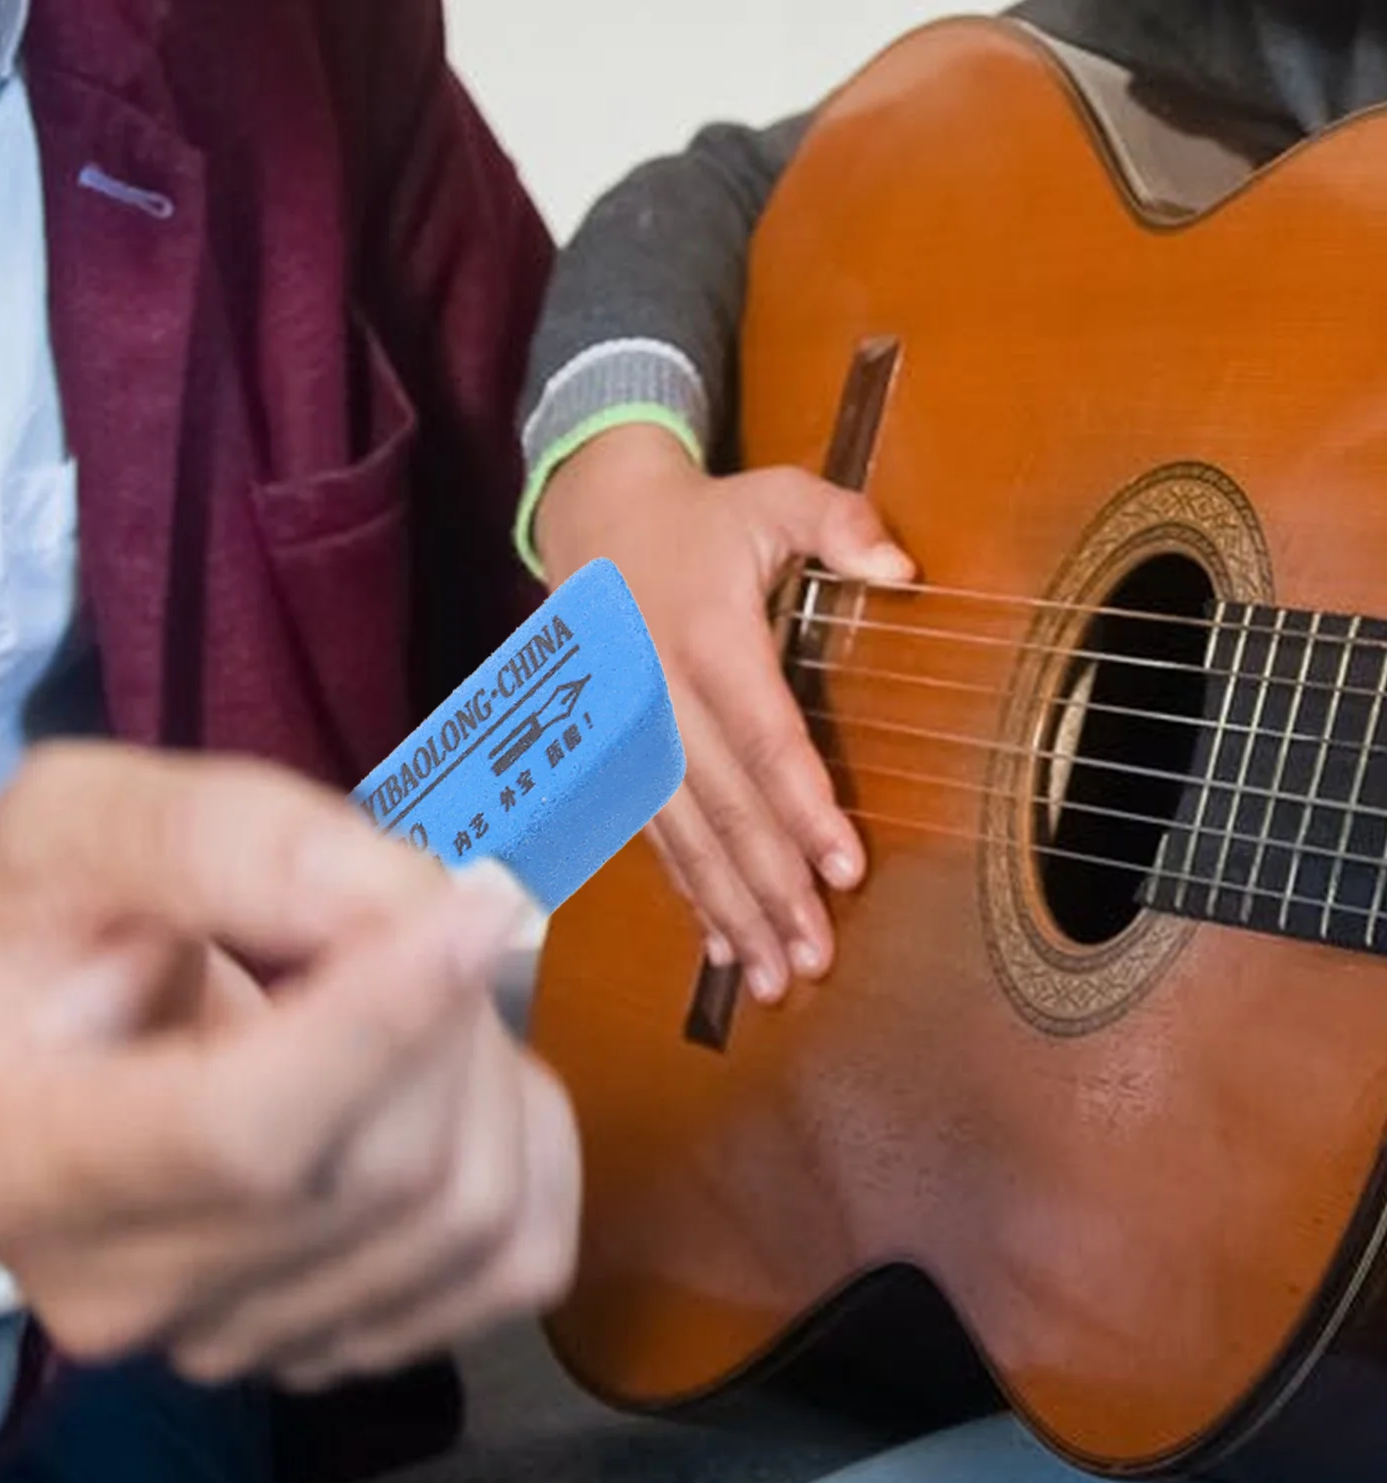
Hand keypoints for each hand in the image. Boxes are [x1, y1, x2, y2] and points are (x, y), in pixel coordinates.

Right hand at [0, 743, 579, 1391]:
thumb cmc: (23, 928)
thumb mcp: (77, 824)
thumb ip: (224, 843)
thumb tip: (411, 904)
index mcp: (27, 1158)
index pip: (246, 1133)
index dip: (384, 1019)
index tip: (472, 905)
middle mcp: (122, 1289)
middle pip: (388, 1171)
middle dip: (446, 1010)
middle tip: (404, 914)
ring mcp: (232, 1340)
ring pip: (470, 1218)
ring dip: (487, 1068)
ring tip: (408, 986)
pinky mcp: (332, 1347)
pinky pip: (516, 1260)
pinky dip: (528, 1146)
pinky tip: (451, 1077)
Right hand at [535, 425, 914, 1004]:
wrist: (591, 522)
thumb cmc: (701, 519)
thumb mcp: (772, 495)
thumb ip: (839, 522)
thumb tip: (904, 570)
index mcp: (705, 635)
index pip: (762, 735)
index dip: (803, 804)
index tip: (846, 868)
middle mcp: (657, 695)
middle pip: (721, 806)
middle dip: (770, 887)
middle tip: (813, 958)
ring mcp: (626, 732)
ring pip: (681, 837)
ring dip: (728, 910)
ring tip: (772, 976)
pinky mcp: (612, 755)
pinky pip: (650, 835)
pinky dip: (686, 892)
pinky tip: (719, 944)